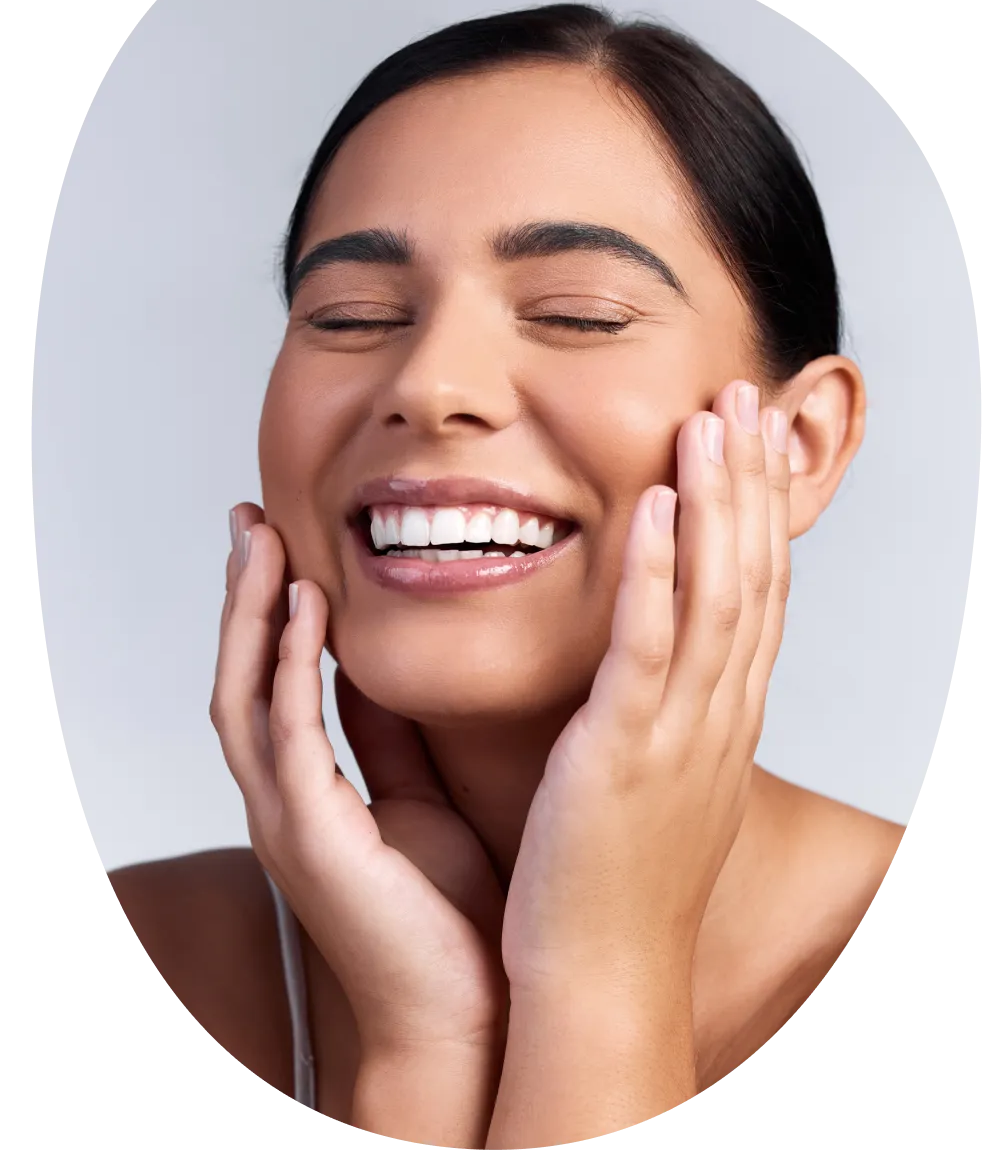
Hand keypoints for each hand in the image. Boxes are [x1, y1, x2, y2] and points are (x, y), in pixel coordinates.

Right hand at [210, 504, 506, 1056]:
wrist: (467, 1015)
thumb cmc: (449, 915)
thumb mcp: (418, 798)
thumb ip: (389, 736)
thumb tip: (382, 668)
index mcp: (311, 791)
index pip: (272, 680)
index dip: (270, 609)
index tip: (282, 539)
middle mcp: (284, 800)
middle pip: (239, 675)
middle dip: (241, 595)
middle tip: (249, 519)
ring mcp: (287, 819)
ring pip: (243, 694)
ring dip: (249, 614)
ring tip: (261, 540)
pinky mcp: (311, 836)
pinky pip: (288, 733)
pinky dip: (286, 665)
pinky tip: (301, 608)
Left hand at [501, 380, 791, 996]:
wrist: (600, 979)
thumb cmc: (611, 885)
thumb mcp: (656, 784)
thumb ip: (657, 716)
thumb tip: (646, 669)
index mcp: (720, 722)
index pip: (753, 596)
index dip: (757, 513)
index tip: (749, 443)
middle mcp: (715, 716)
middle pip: (749, 577)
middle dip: (749, 482)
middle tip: (746, 396)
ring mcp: (677, 731)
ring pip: (713, 594)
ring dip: (715, 500)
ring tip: (711, 417)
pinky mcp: (623, 748)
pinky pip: (646, 643)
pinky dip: (656, 568)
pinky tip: (653, 502)